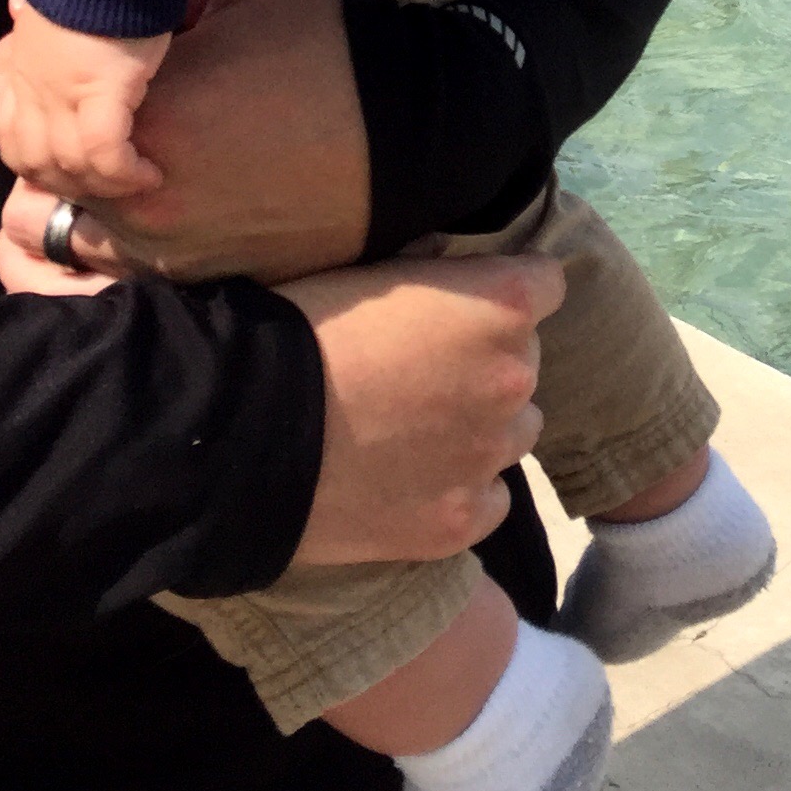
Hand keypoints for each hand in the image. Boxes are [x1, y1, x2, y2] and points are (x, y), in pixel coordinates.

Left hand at [0, 0, 168, 202]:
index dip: (16, 146)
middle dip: (64, 181)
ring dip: (99, 186)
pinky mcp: (101, 91)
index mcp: (18, 63)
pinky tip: (148, 174)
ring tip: (131, 183)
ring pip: (64, 166)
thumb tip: (19, 6)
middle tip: (102, 182)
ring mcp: (60, 92)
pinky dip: (124, 174)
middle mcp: (31, 86)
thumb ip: (36, 17)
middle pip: (26, 159)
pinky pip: (103, 154)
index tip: (56, 151)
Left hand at [0, 0, 371, 289]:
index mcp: (138, 112)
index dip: (36, 82)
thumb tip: (86, 5)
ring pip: (53, 236)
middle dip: (47, 142)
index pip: (27, 105)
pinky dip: (100, 247)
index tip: (70, 69)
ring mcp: (162, 250)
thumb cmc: (324, 49)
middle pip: (31, 175)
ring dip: (64, 200)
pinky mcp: (193, 282)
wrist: (407, 135)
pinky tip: (131, 211)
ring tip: (103, 168)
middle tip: (86, 115)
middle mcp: (135, 195)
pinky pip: (101, 278)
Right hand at [282, 253, 565, 566]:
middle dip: (484, 363)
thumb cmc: (300, 327)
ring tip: (411, 434)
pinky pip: (488, 500)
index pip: (546, 284)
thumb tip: (450, 277)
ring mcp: (490, 456)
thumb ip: (434, 276)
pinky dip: (459, 491)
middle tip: (419, 375)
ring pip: (514, 432)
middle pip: (524, 362)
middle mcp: (515, 377)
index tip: (463, 305)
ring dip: (479, 428)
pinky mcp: (461, 522)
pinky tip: (407, 485)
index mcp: (502, 304)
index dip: (501, 293)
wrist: (244, 430)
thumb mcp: (375, 269)